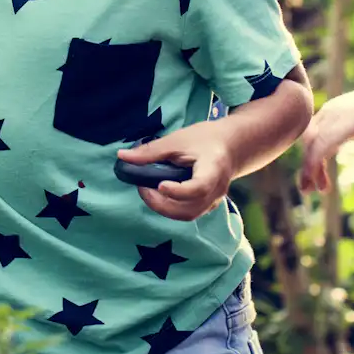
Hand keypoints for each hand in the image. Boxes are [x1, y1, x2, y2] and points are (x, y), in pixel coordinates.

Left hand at [117, 122, 236, 220]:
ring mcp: (214, 200)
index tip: (160, 185)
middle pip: (190, 209)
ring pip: (188, 215)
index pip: (198, 188)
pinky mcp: (208, 204)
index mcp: (213, 169)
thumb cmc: (206, 138)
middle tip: (143, 189)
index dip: (178, 191)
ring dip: (164, 209)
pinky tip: (159, 195)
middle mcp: (217, 190)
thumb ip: (151, 151)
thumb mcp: (177, 139)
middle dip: (162, 204)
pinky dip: (172, 208)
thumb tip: (122, 157)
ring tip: (148, 192)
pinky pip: (189, 213)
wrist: (232, 145)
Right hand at [299, 81, 353, 192]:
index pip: (323, 141)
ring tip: (322, 187)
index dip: (313, 162)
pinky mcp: (325, 113)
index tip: (311, 185)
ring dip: (311, 163)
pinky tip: (322, 171)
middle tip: (307, 192)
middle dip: (307, 167)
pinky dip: (314, 154)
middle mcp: (335, 112)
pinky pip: (312, 135)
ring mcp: (328, 111)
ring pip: (309, 140)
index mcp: (351, 118)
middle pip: (311, 142)